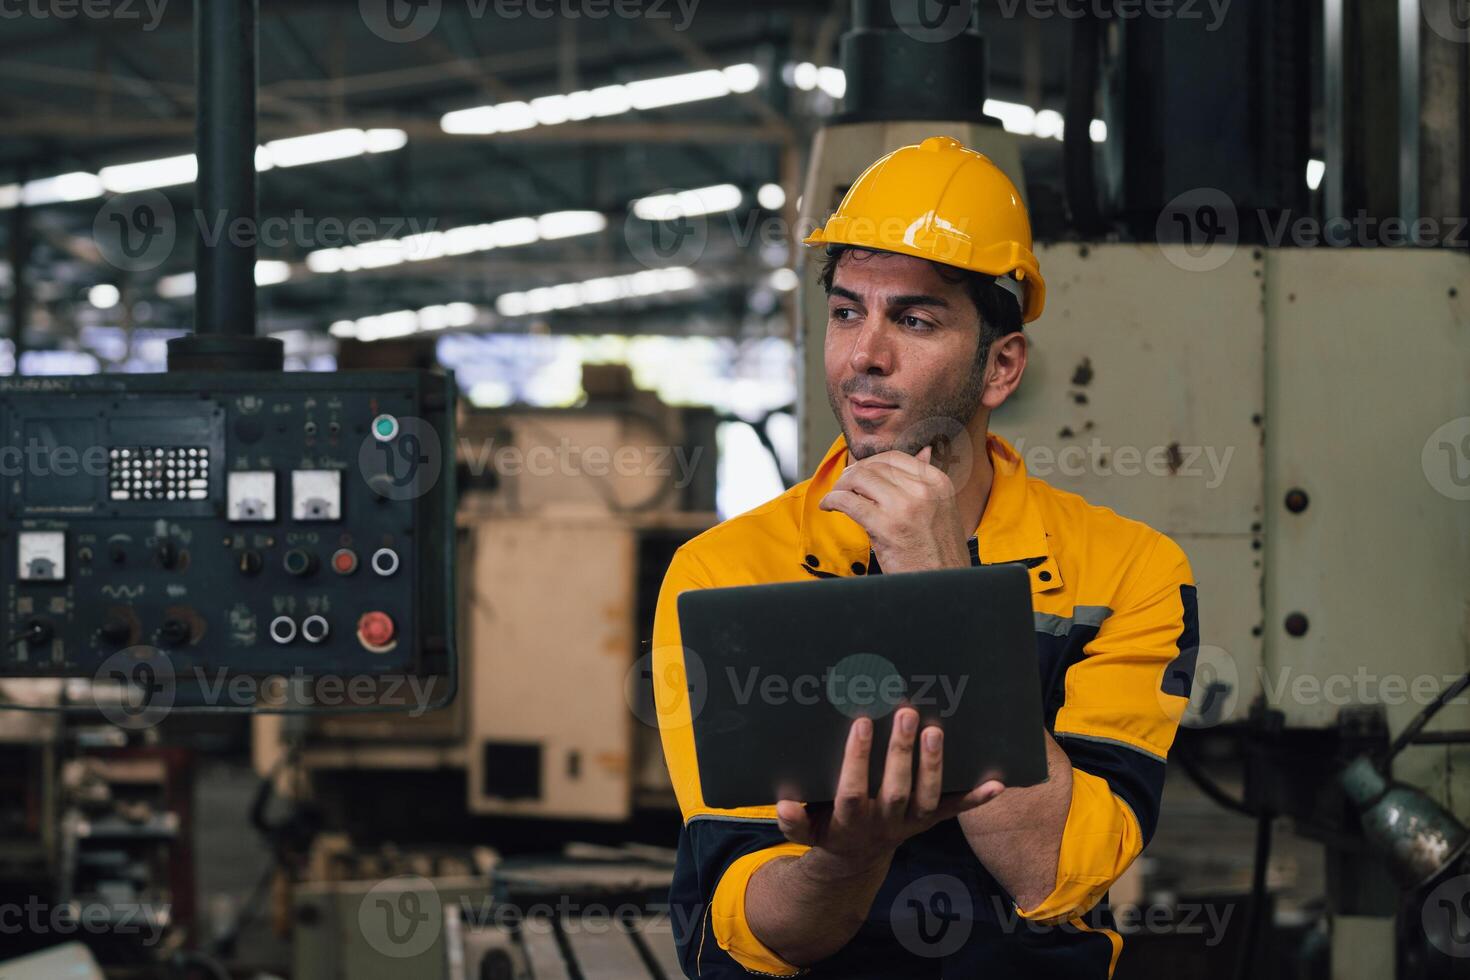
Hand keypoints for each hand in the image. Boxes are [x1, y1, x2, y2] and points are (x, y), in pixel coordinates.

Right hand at [774, 707, 1005, 877]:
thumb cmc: (826, 829)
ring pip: (927, 798)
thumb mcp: (806, 830)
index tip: (859, 723)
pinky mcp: (930, 821)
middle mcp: (884, 822)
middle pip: (896, 790)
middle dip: (901, 752)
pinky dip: (977, 799)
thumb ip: (794, 822)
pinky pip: (956, 811)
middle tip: (906, 713)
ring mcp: (910, 822)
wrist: (854, 861)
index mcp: (849, 820)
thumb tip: (782, 806)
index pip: (853, 789)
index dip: (857, 758)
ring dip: (934, 766)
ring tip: (936, 730)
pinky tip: (997, 783)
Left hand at [818, 446, 969, 573]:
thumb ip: (927, 483)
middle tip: (842, 486)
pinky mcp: (886, 527)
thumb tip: (924, 451)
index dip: (869, 463)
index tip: (858, 473)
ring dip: (840, 486)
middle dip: (851, 474)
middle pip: (874, 466)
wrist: (943, 583)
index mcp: (938, 483)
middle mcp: (923, 491)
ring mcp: (905, 508)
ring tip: (835, 497)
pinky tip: (828, 506)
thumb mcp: (942, 509)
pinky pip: (848, 502)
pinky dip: (832, 500)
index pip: (895, 457)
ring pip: (859, 479)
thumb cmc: (939, 552)